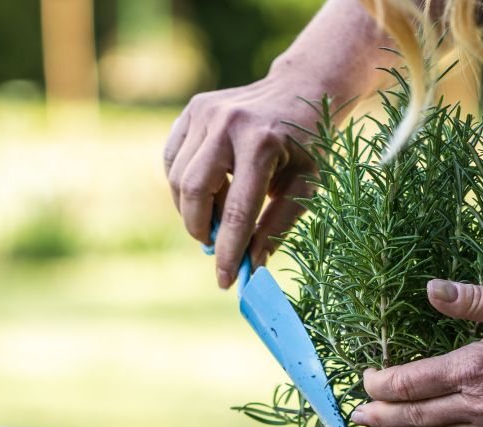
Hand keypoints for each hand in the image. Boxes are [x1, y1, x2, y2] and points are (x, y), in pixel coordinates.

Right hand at [164, 74, 321, 288]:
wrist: (302, 89)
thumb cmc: (309, 144)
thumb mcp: (306, 187)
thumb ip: (277, 226)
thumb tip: (251, 266)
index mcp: (263, 143)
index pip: (237, 211)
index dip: (229, 251)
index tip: (225, 281)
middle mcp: (228, 123)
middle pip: (194, 192)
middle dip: (201, 229)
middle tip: (216, 246)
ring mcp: (205, 112)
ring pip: (178, 179)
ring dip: (193, 210)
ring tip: (219, 215)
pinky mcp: (192, 110)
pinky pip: (173, 160)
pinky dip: (183, 186)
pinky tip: (208, 191)